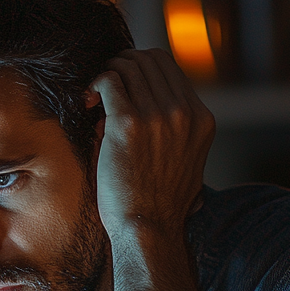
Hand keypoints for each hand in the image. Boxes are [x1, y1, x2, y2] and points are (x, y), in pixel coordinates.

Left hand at [87, 49, 214, 242]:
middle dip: (122, 65)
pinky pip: (109, 81)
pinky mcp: (129, 123)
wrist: (148, 230)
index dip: (140, 67)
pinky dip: (95, 85)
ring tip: (94, 98)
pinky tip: (88, 102)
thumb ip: (175, 133)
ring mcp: (158, 116)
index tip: (124, 85)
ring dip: (107, 75)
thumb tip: (146, 109)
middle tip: (105, 87)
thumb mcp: (186, 163)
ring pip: (127, 66)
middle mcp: (184, 112)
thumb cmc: (158, 205)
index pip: (170, 67)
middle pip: (148, 59)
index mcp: (201, 119)